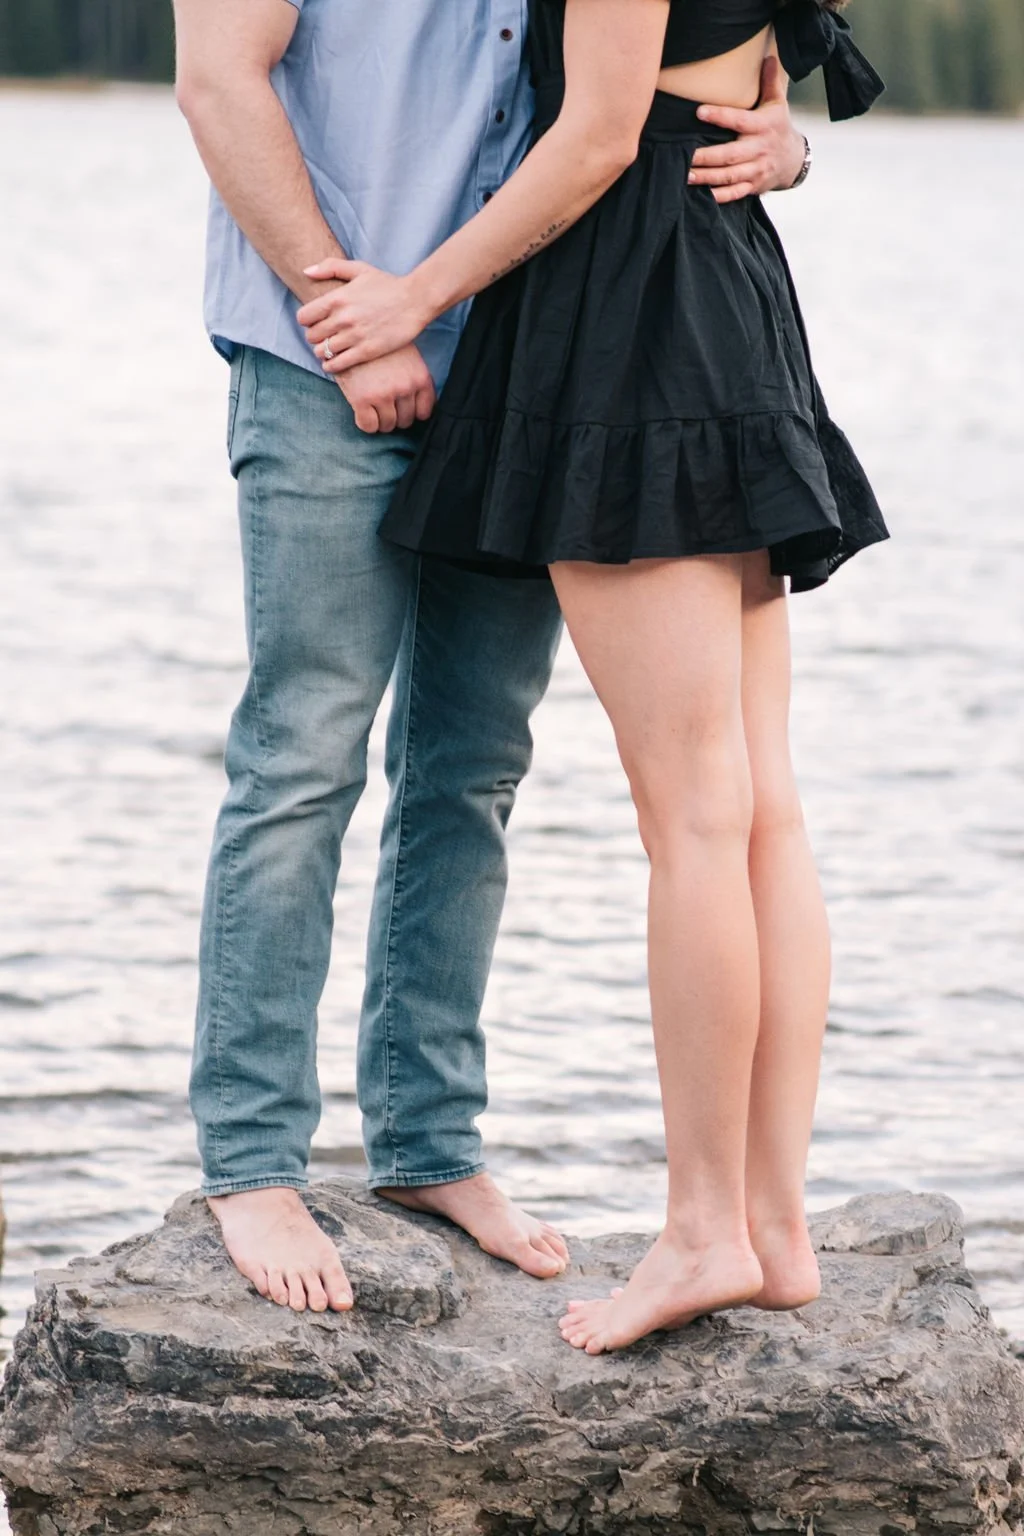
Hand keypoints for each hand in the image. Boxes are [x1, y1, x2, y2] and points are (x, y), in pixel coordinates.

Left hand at [297, 259, 434, 374]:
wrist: (415, 301)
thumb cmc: (387, 284)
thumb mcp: (359, 269)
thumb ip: (330, 267)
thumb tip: (306, 271)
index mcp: (337, 298)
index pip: (304, 317)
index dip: (306, 320)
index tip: (314, 322)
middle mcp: (342, 318)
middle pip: (311, 336)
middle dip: (314, 337)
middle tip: (323, 336)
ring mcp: (354, 336)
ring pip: (322, 351)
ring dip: (322, 352)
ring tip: (328, 350)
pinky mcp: (366, 351)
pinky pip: (337, 364)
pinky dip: (330, 365)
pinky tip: (332, 363)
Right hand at [333, 343, 435, 434]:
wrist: (349, 331)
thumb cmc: (379, 345)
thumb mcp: (407, 356)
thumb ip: (414, 378)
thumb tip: (417, 406)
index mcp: (419, 377)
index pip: (424, 412)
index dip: (412, 413)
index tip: (402, 409)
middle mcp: (405, 387)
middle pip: (406, 420)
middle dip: (396, 417)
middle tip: (384, 407)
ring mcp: (383, 394)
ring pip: (388, 425)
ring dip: (380, 422)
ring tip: (373, 408)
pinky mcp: (362, 399)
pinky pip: (369, 426)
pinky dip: (366, 424)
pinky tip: (362, 412)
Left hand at [688, 56, 805, 203]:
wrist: (794, 160)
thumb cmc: (778, 127)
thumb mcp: (778, 103)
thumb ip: (770, 81)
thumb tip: (768, 56)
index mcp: (763, 126)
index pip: (739, 120)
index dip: (720, 117)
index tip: (699, 112)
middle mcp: (759, 149)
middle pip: (730, 155)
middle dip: (707, 157)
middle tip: (686, 155)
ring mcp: (756, 170)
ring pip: (729, 176)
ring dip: (707, 177)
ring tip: (686, 175)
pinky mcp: (753, 186)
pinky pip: (734, 193)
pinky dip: (718, 195)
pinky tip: (702, 194)